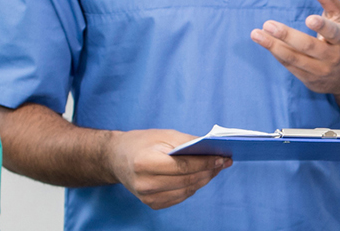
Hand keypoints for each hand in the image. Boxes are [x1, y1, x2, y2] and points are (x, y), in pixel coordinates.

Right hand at [104, 129, 230, 209]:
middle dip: (208, 171)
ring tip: (215, 169)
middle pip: (187, 180)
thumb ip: (187, 142)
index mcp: (145, 163)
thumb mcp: (163, 135)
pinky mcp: (151, 204)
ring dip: (203, 180)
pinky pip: (180, 197)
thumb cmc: (141, 143)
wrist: (116, 158)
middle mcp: (145, 183)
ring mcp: (147, 197)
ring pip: (186, 191)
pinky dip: (193, 187)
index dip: (205, 163)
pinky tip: (200, 177)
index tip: (222, 157)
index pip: (183, 166)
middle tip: (223, 162)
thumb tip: (213, 150)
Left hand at [252, 0, 339, 96]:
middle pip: (308, 46)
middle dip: (287, 35)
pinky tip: (265, 42)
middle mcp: (332, 57)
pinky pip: (289, 66)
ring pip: (294, 58)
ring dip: (273, 46)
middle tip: (268, 24)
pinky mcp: (309, 80)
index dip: (322, 26)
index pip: (333, 32)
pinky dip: (276, 53)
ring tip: (256, 34)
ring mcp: (320, 70)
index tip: (308, 19)